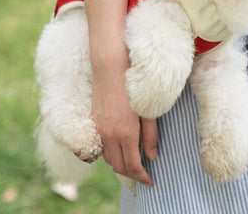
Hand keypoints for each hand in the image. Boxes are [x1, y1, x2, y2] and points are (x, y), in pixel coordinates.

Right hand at [91, 61, 157, 187]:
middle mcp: (109, 135)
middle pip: (119, 166)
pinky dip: (112, 152)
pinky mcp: (95, 121)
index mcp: (126, 133)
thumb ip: (150, 134)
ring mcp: (100, 128)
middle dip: (131, 175)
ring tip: (134, 162)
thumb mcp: (148, 110)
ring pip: (109, 157)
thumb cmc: (133, 85)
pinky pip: (102, 145)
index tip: (150, 181)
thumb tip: (152, 156)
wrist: (110, 66)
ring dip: (120, 164)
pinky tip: (121, 146)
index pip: (132, 166)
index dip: (142, 177)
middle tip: (144, 175)